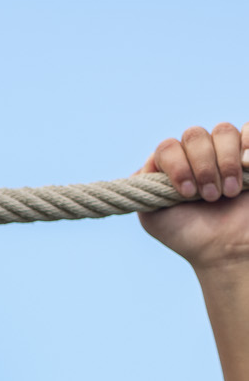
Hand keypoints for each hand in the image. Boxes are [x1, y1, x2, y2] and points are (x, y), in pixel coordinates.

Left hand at [139, 123, 248, 269]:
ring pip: (223, 130)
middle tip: (209, 197)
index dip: (177, 166)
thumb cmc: (189, 236)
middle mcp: (196, 154)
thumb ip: (142, 189)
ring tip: (228, 193)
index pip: (167, 147)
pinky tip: (246, 168)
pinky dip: (248, 144)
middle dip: (202, 167)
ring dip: (226, 163)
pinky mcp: (248, 153)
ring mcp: (223, 151)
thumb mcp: (153, 217)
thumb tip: (144, 164)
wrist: (226, 249)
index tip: (186, 193)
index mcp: (172, 166)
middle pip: (194, 135)